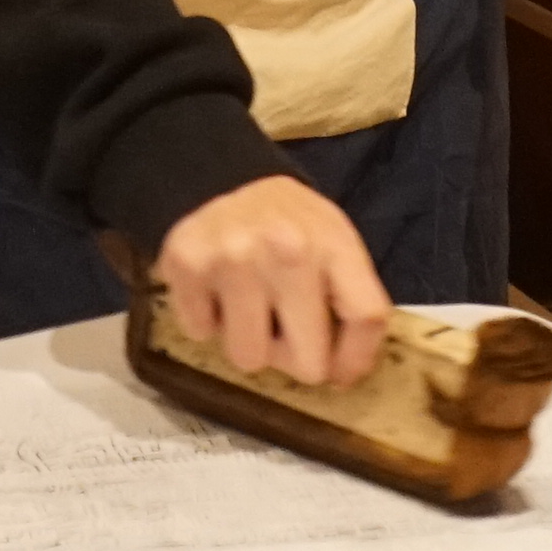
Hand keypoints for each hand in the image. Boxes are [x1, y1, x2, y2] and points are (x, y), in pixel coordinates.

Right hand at [148, 176, 389, 387]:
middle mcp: (287, 249)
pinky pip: (200, 333)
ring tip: (247, 306)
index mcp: (334, 242)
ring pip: (248, 359)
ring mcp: (233, 257)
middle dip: (295, 358)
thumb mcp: (334, 242)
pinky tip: (215, 291)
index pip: (365, 318)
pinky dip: (206, 320)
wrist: (222, 176)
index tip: (339, 374)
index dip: (355, 359)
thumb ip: (349, 298)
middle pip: (307, 362)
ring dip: (247, 342)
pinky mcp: (186, 264)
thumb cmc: (288, 224)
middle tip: (283, 333)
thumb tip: (342, 373)